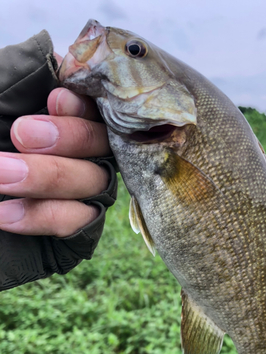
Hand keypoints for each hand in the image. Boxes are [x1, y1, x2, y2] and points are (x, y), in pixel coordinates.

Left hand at [0, 88, 111, 237]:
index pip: (97, 106)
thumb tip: (62, 58)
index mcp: (63, 119)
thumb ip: (21, 75)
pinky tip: (5, 214)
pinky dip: (42, 215)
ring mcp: (81, 194)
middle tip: (22, 135)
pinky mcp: (76, 231)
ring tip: (0, 174)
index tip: (55, 100)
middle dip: (68, 137)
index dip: (84, 105)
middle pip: (102, 143)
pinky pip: (79, 222)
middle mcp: (81, 154)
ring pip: (95, 182)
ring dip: (48, 177)